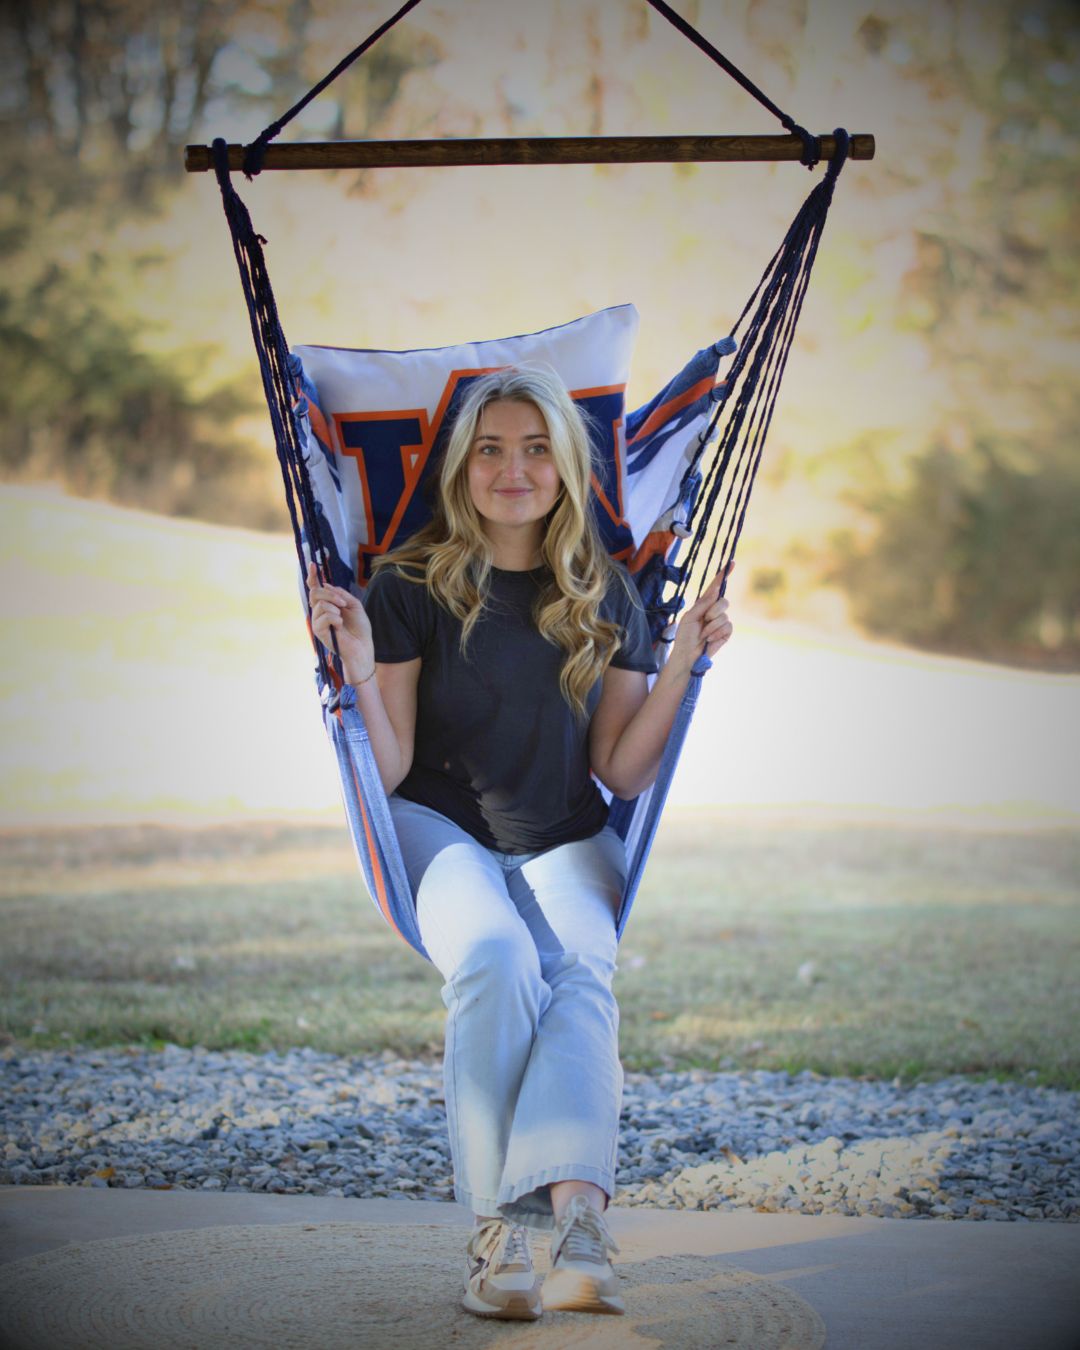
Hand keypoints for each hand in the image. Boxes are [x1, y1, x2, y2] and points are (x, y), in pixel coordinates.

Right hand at [306, 561, 375, 685]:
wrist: (363, 646)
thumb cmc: (360, 628)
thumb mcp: (354, 605)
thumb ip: (341, 594)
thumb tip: (327, 586)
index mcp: (328, 604)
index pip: (316, 588)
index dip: (313, 576)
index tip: (313, 564)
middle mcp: (320, 611)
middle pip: (315, 593)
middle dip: (330, 594)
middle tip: (343, 603)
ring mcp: (317, 621)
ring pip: (320, 604)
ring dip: (335, 607)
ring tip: (343, 617)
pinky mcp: (318, 631)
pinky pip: (323, 616)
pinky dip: (335, 618)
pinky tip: (340, 626)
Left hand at [668, 560, 734, 676]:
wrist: (687, 655)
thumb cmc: (684, 636)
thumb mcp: (689, 617)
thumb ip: (702, 604)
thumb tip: (715, 591)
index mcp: (704, 604)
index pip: (715, 587)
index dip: (723, 575)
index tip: (731, 563)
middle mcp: (714, 610)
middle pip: (723, 601)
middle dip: (713, 611)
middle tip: (704, 621)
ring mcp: (721, 621)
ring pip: (724, 616)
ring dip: (712, 626)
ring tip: (703, 634)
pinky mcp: (726, 633)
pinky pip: (728, 626)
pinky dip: (717, 633)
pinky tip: (710, 639)